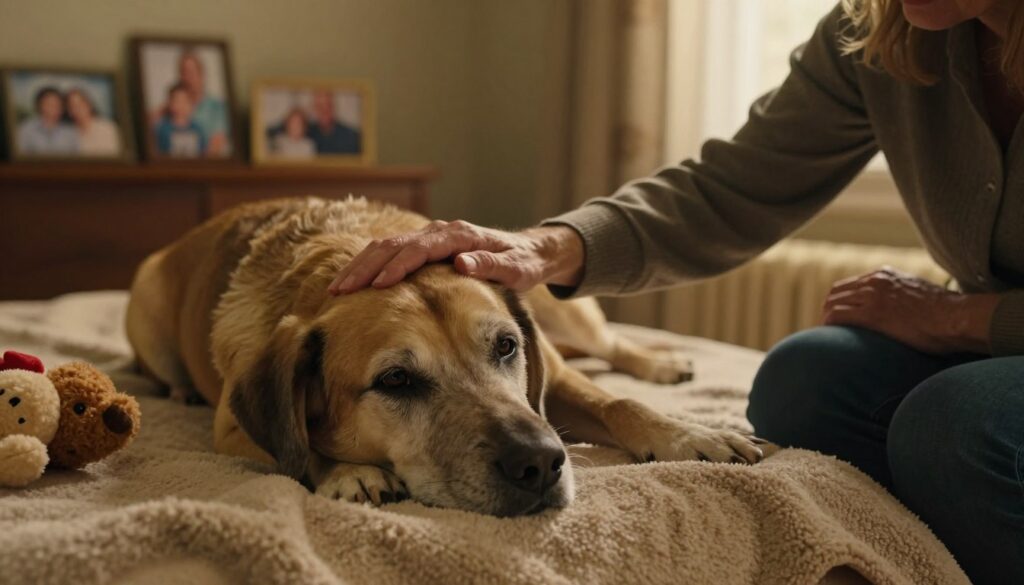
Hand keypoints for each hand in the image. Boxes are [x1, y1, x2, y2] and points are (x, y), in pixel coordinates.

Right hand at [328, 220, 584, 293]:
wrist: (528, 251)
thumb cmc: (523, 263)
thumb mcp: (515, 268)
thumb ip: (490, 264)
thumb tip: (461, 263)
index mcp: (459, 236)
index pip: (420, 249)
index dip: (398, 266)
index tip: (380, 285)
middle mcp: (441, 232)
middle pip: (393, 244)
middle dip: (365, 267)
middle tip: (340, 290)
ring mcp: (431, 237)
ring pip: (386, 246)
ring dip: (361, 266)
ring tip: (337, 288)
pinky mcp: (426, 246)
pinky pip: (391, 252)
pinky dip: (369, 265)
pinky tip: (353, 281)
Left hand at [821, 267, 998, 354]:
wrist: (958, 318)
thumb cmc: (947, 314)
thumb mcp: (921, 294)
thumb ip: (903, 296)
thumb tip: (899, 311)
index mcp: (886, 275)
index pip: (850, 285)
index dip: (841, 301)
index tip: (839, 316)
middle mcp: (875, 281)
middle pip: (836, 292)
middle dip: (829, 309)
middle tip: (828, 328)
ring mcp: (873, 296)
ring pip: (832, 303)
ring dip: (826, 319)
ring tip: (827, 336)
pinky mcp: (872, 313)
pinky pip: (837, 316)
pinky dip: (828, 325)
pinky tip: (829, 337)